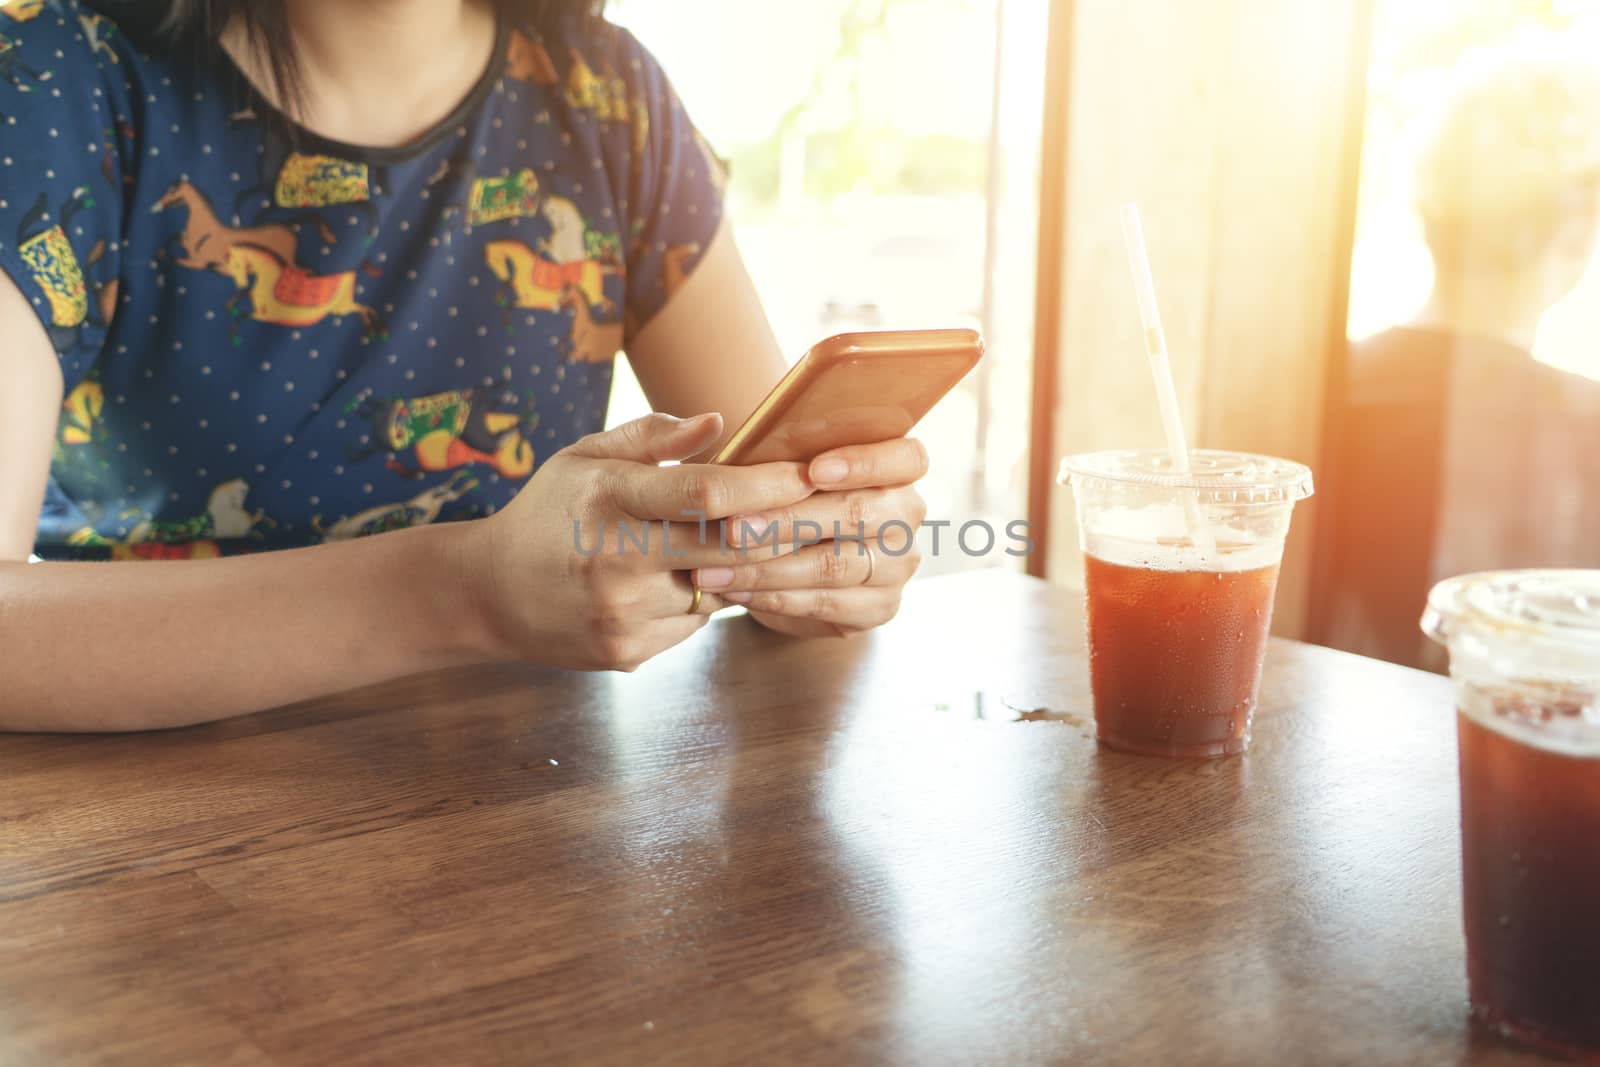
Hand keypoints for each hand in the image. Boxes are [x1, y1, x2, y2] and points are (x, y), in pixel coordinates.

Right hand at [461, 412, 813, 670]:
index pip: (706, 493)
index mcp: (609, 499)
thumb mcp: (584, 458)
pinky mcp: (628, 651)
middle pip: (729, 547)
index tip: (808, 475)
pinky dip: (697, 601)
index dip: (767, 485)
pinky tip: (668, 583)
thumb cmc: (547, 514)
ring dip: (731, 569)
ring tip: (711, 546)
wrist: (485, 595)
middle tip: (816, 514)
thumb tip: (719, 422)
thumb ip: (652, 438)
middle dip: (782, 531)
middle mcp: (617, 560)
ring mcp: (623, 613)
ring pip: (717, 590)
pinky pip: (694, 624)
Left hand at [691, 438, 927, 637]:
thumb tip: (711, 426)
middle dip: (788, 521)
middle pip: (857, 514)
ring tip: (716, 569)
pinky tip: (737, 591)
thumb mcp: (782, 463)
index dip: (863, 463)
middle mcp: (907, 516)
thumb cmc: (786, 494)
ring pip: (834, 565)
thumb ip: (773, 449)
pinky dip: (776, 598)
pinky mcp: (879, 608)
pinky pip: (826, 604)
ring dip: (768, 567)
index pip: (907, 458)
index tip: (812, 471)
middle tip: (733, 529)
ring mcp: (898, 566)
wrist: (791, 555)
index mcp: (900, 468)